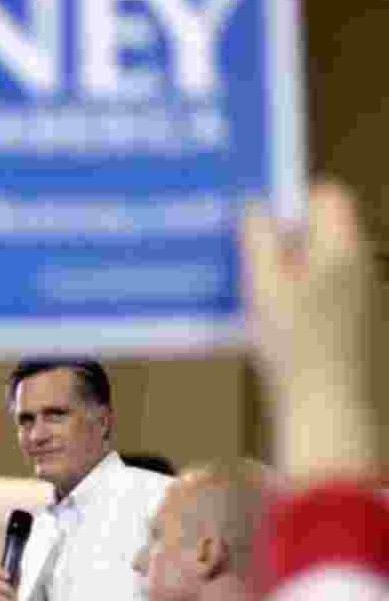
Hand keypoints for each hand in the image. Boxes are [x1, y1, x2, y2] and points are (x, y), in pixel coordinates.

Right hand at [240, 183, 378, 480]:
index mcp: (342, 246)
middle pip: (320, 228)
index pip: (327, 195)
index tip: (257, 216)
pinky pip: (316, 288)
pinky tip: (266, 315)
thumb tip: (253, 203)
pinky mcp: (345, 320)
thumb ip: (258, 237)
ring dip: (283, 266)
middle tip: (245, 252)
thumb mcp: (264, 282)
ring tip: (251, 287)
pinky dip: (291, 292)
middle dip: (281, 235)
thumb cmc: (294, 343)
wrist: (321, 404)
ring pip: (314, 260)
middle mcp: (356, 264)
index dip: (291, 198)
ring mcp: (355, 293)